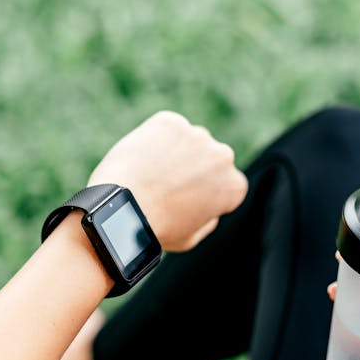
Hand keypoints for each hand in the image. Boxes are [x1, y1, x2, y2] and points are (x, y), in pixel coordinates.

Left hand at [88, 111, 247, 250]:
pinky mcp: (170, 122)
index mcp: (234, 186)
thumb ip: (207, 219)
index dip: (207, 192)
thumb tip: (208, 208)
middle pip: (211, 159)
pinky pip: (165, 129)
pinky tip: (142, 160)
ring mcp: (197, 135)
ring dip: (176, 152)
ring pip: (189, 141)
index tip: (187, 199)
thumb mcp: (191, 237)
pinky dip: (155, 139)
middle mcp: (223, 156)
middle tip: (167, 185)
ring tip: (151, 174)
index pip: (227, 184)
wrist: (125, 206)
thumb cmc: (156, 228)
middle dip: (195, 168)